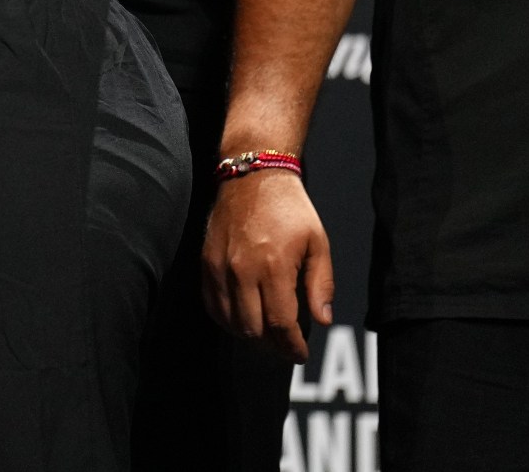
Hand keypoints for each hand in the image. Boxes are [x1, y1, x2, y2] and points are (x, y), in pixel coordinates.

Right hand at [202, 168, 332, 361]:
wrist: (252, 175)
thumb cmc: (290, 208)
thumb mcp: (318, 243)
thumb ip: (321, 284)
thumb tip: (322, 320)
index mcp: (274, 266)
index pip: (281, 324)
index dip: (292, 347)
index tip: (301, 354)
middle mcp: (242, 270)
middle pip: (253, 329)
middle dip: (273, 346)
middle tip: (286, 346)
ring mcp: (219, 266)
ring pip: (230, 321)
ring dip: (249, 335)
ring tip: (267, 335)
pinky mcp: (206, 262)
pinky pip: (212, 304)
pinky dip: (227, 319)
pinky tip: (242, 319)